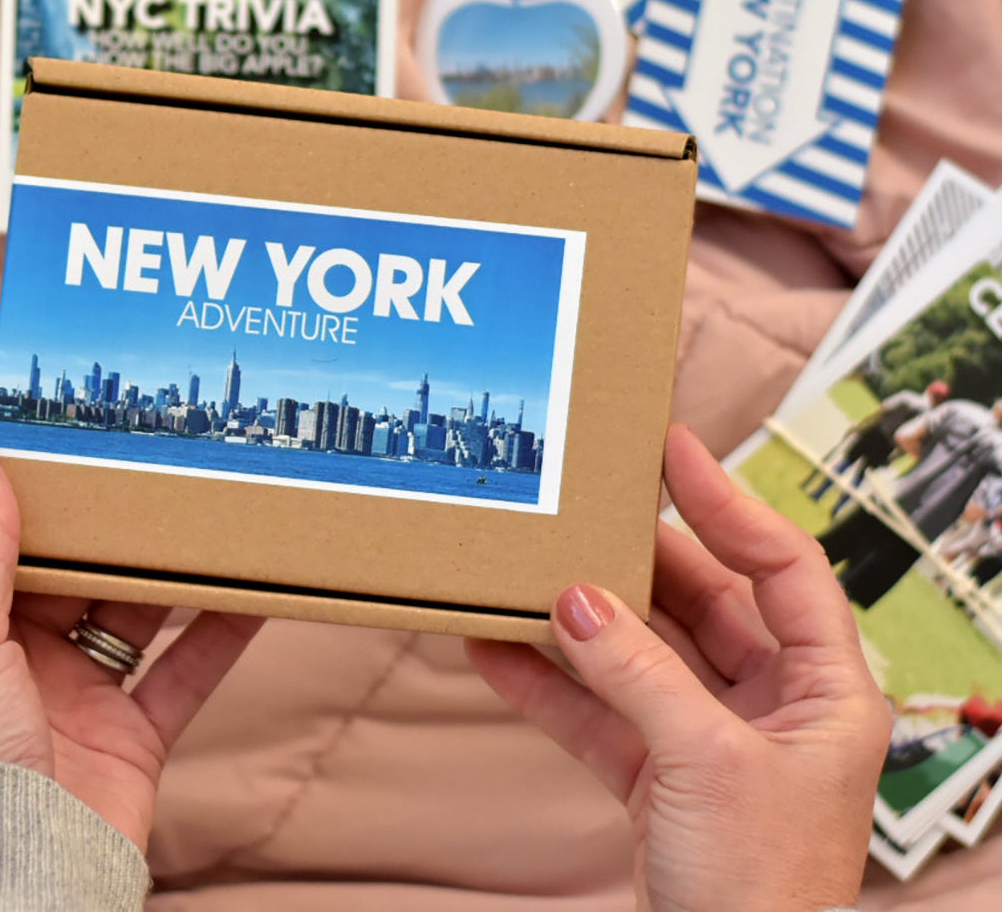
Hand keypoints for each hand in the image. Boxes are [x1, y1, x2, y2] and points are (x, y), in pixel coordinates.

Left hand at [0, 439, 261, 850]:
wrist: (19, 882)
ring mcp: (79, 693)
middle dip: (108, 525)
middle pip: (70, 570)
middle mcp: (18, 659)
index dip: (11, 489)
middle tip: (148, 469)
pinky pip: (185, 670)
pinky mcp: (133, 730)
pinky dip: (222, 633)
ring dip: (171, 572)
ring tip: (208, 518)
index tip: (52, 439)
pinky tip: (253, 596)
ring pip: (134, 612)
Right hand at [467, 424, 888, 911]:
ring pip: (640, 652)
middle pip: (700, 601)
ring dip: (579, 622)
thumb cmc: (764, 893)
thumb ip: (637, 673)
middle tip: (580, 511)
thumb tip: (574, 601)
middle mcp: (771, 705)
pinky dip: (548, 684)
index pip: (784, 567)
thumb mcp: (706, 761)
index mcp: (825, 692)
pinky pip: (597, 710)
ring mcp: (709, 739)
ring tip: (524, 574)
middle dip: (634, 562)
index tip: (674, 452)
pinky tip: (495, 651)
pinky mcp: (657, 776)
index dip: (730, 502)